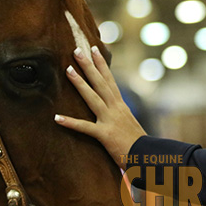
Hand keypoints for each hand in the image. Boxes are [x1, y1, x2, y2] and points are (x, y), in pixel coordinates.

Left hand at [54, 46, 146, 168]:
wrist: (148, 156)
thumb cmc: (139, 144)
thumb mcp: (129, 125)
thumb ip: (119, 117)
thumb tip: (111, 112)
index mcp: (121, 106)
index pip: (110, 80)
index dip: (101, 64)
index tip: (94, 49)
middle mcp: (116, 108)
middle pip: (100, 82)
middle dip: (88, 65)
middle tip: (77, 50)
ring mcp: (110, 120)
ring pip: (92, 97)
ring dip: (79, 83)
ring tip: (67, 69)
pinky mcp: (105, 134)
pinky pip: (85, 127)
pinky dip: (70, 122)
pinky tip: (57, 117)